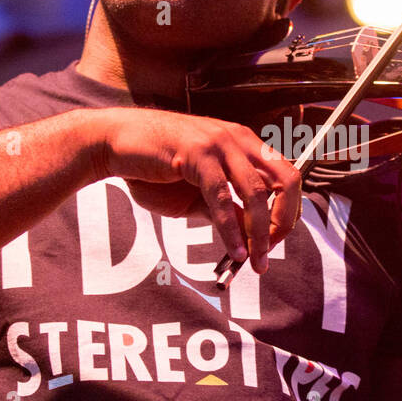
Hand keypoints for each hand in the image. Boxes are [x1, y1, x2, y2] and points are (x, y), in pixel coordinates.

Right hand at [88, 107, 300, 272]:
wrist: (114, 144)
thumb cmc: (154, 168)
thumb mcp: (198, 195)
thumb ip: (226, 211)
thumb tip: (250, 238)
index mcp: (244, 144)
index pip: (285, 178)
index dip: (287, 213)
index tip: (273, 243)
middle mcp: (238, 139)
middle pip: (285, 181)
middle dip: (284, 220)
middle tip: (270, 251)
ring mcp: (219, 144)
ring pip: (257, 193)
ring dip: (260, 233)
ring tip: (256, 261)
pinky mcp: (197, 154)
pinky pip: (222, 198)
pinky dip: (231, 229)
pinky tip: (235, 250)